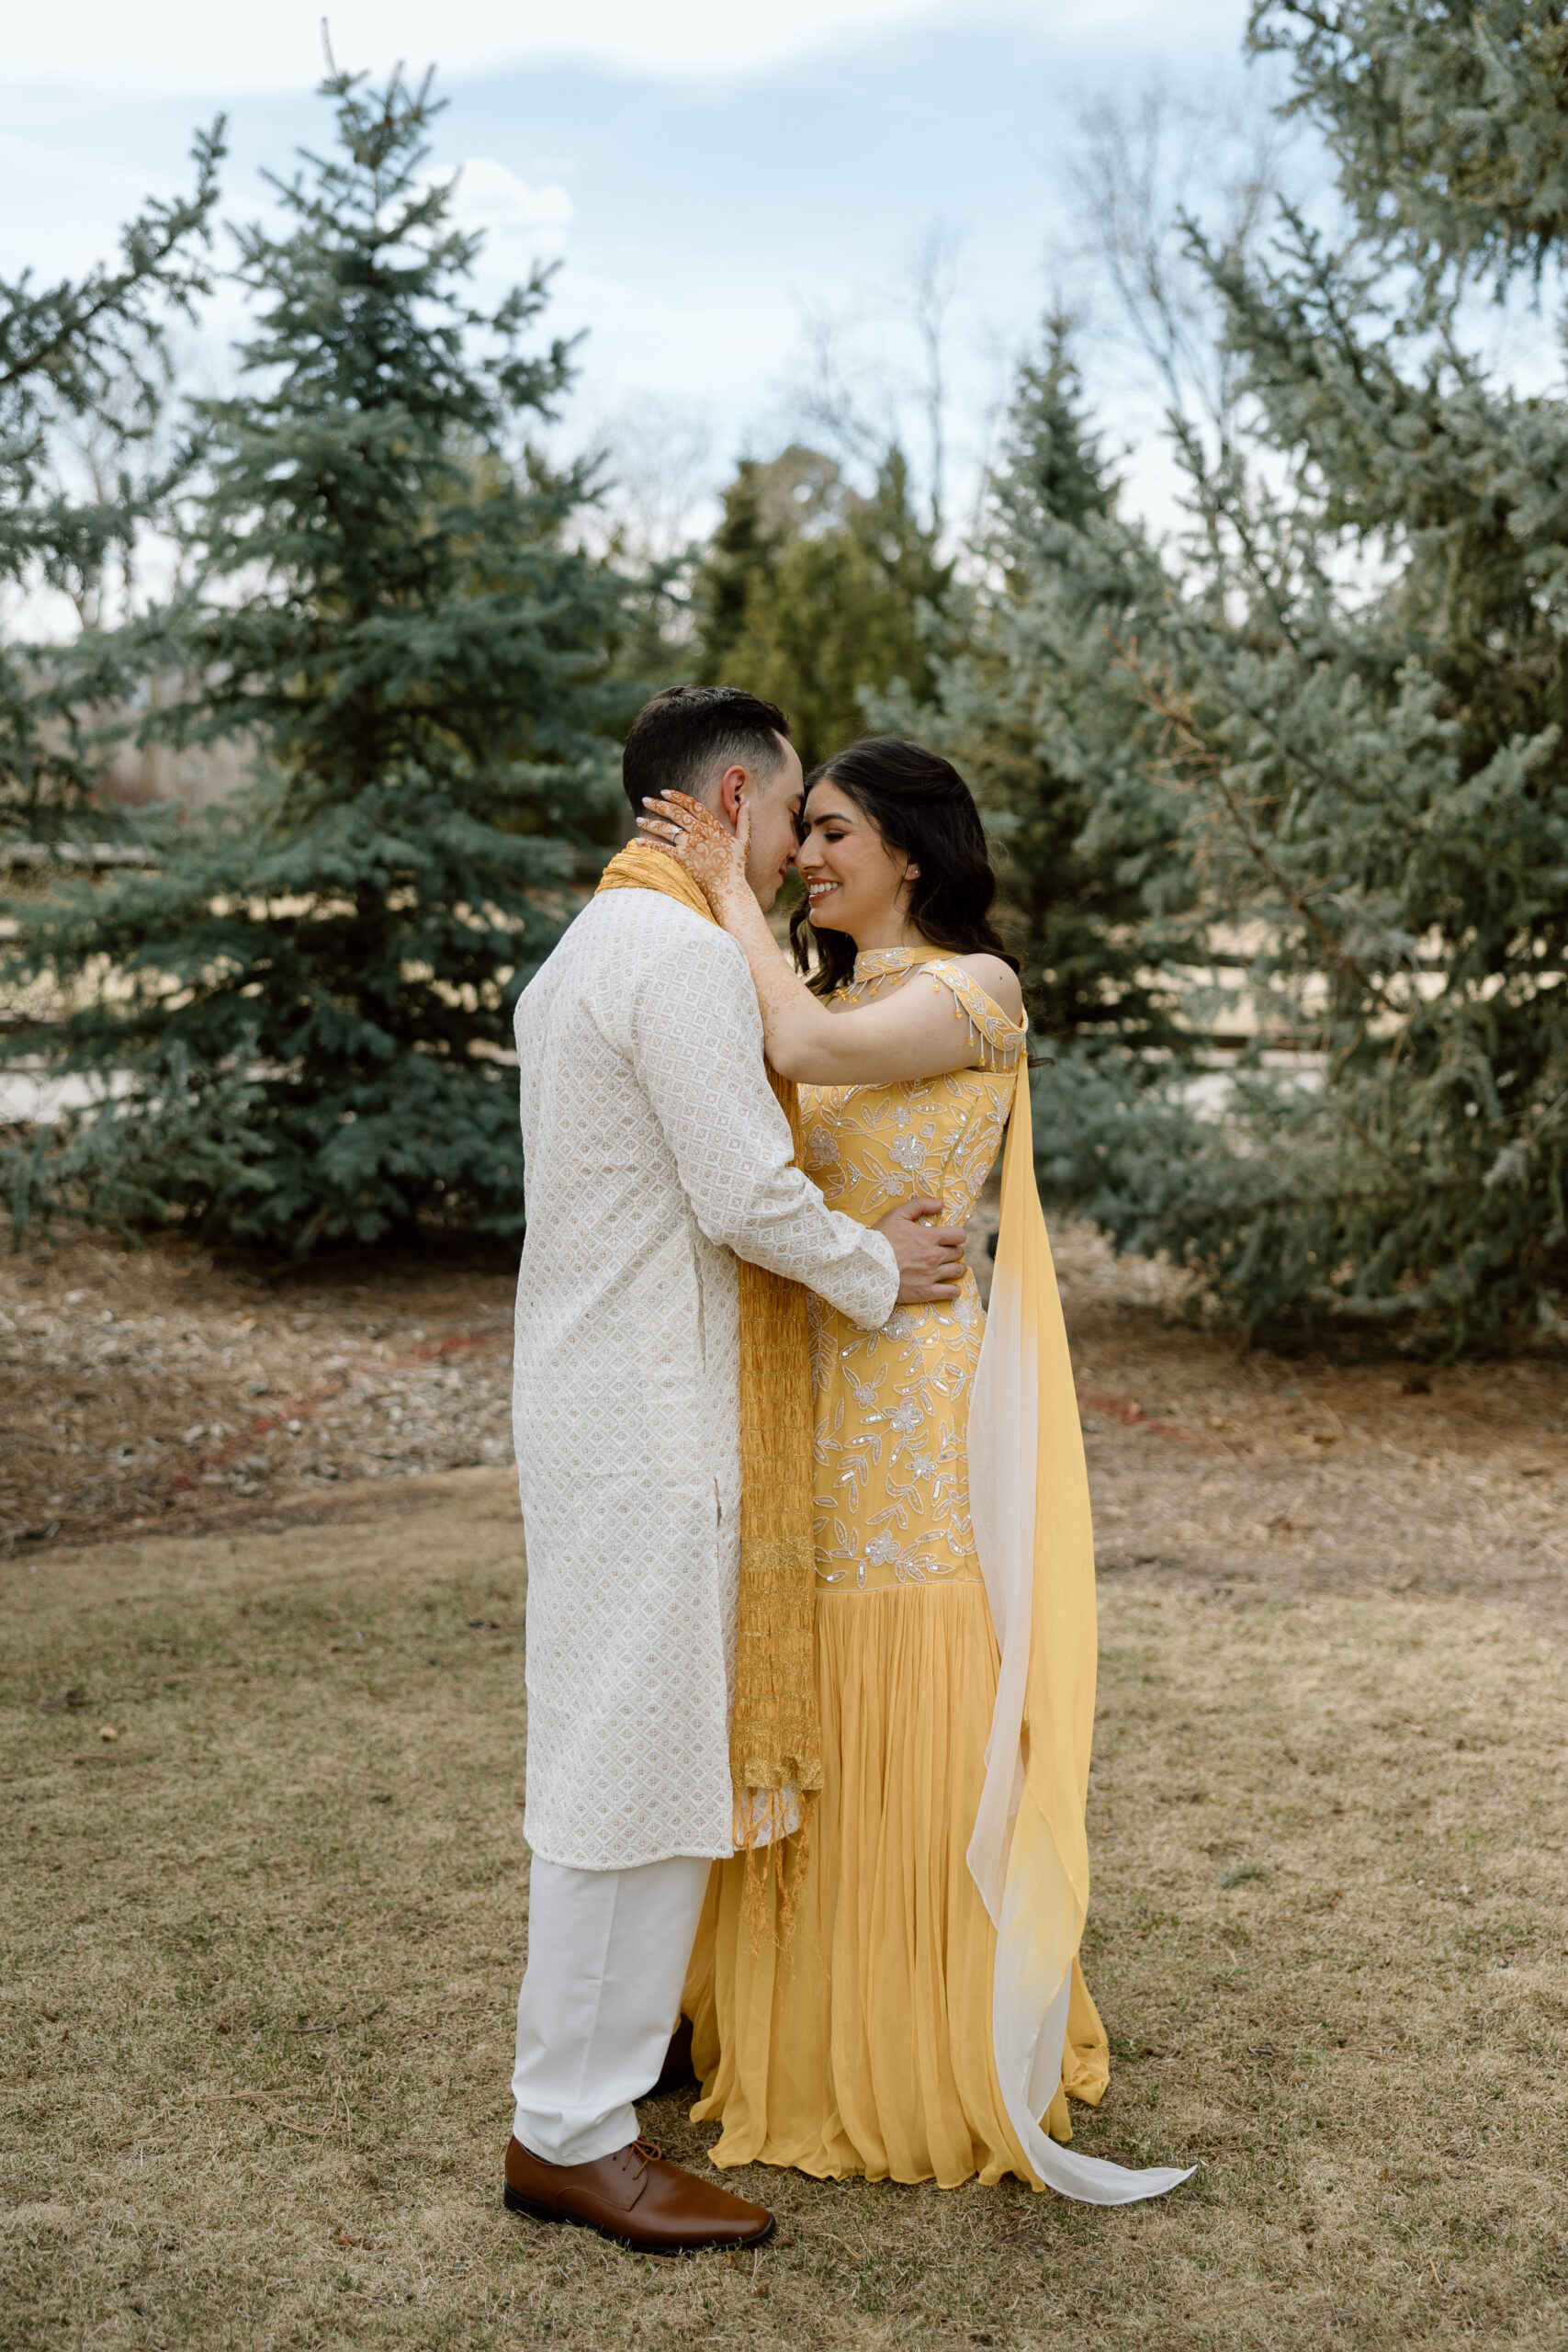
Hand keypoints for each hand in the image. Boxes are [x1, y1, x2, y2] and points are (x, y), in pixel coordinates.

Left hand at [637, 790, 749, 910]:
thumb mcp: (745, 842)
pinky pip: (661, 849)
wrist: (729, 888)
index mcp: (714, 826)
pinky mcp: (682, 860)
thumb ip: (745, 822)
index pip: (693, 805)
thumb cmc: (737, 868)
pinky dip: (648, 844)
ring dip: (651, 822)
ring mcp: (691, 846)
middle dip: (659, 805)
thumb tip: (746, 803)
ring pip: (667, 829)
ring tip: (639, 818)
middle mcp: (701, 833)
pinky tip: (637, 841)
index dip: (677, 797)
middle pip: (676, 813)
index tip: (665, 792)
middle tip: (646, 799)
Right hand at [873, 1196, 967, 1303]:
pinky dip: (953, 1289)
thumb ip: (920, 1205)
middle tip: (944, 1252)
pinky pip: (951, 1292)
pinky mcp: (926, 1292)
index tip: (949, 1238)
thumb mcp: (896, 1215)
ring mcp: (931, 1275)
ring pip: (958, 1270)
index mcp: (930, 1237)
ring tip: (948, 1268)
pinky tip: (949, 1287)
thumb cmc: (879, 1239)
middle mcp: (934, 1256)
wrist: (864, 1266)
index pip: (959, 1235)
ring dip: (956, 1268)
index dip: (956, 1235)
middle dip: (953, 1251)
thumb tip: (941, 1204)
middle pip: (958, 1252)